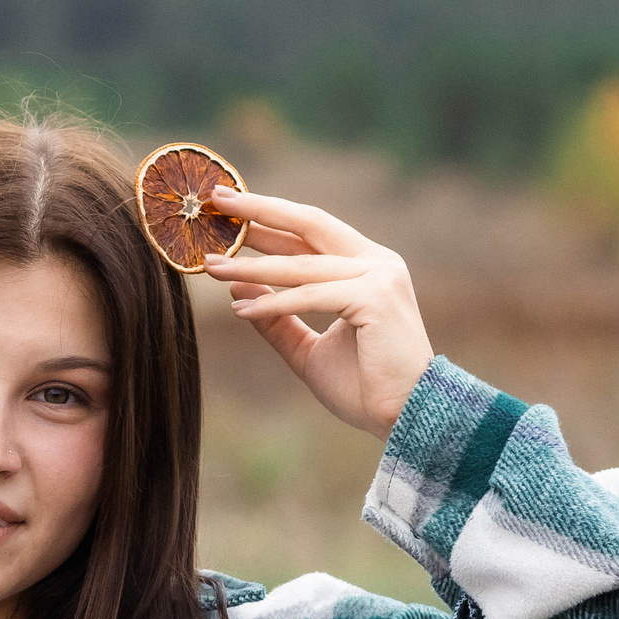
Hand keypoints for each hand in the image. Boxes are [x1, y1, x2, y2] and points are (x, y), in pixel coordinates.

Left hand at [200, 188, 433, 439]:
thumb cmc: (363, 385)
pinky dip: (274, 304)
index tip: (227, 208)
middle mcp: (376, 262)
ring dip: (253, 267)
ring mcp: (379, 276)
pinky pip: (312, 296)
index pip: (310, 231)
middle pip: (309, 224)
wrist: (406, 417)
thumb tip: (236, 289)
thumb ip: (277, 318)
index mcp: (366, 266)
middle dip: (260, 211)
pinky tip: (240, 311)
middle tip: (216, 201)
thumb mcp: (307, 348)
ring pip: (302, 265)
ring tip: (213, 267)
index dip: (268, 218)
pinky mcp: (376, 298)